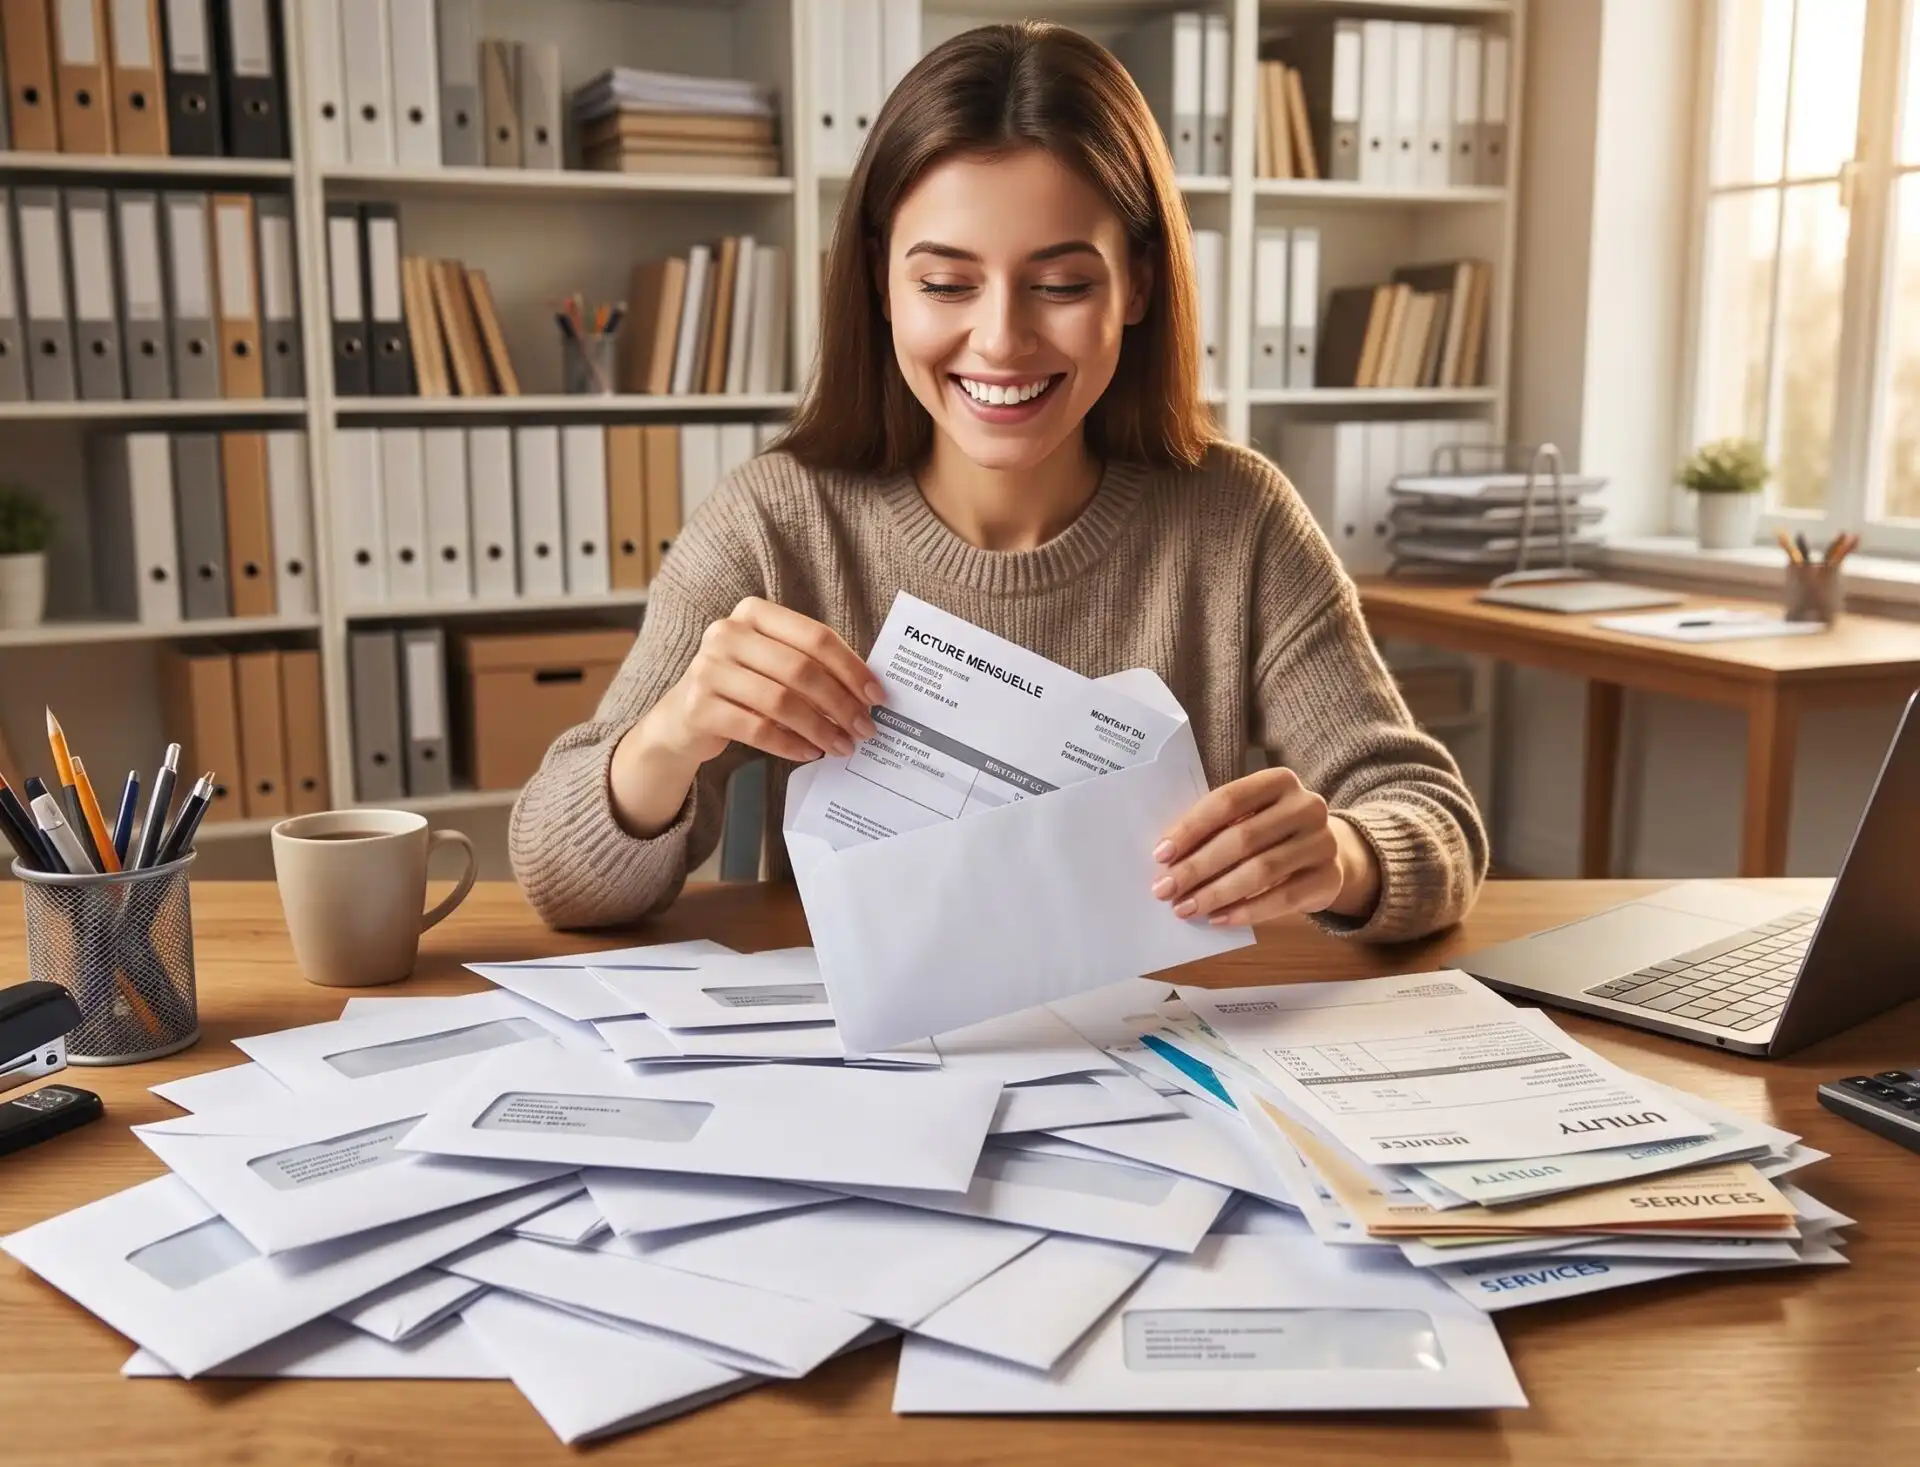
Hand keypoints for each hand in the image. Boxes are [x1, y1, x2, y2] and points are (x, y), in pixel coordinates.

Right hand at [651, 598, 882, 764]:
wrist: (683, 719)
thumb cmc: (743, 688)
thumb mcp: (773, 664)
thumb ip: (812, 666)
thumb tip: (868, 693)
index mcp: (754, 613)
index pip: (816, 637)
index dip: (851, 667)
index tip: (876, 696)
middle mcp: (727, 633)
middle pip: (801, 669)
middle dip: (841, 703)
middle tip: (864, 729)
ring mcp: (708, 668)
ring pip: (781, 701)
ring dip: (820, 728)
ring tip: (842, 746)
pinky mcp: (699, 706)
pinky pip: (757, 729)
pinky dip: (790, 744)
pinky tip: (810, 753)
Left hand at [1150, 767, 1379, 925]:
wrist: (1327, 853)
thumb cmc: (1271, 833)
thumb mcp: (1249, 818)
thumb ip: (1217, 829)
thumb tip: (1168, 860)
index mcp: (1279, 781)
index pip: (1227, 801)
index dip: (1191, 828)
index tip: (1160, 855)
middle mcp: (1307, 806)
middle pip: (1242, 838)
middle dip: (1197, 867)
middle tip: (1165, 889)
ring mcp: (1323, 842)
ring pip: (1261, 871)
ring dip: (1216, 893)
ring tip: (1186, 908)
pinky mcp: (1330, 877)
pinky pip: (1282, 898)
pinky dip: (1246, 911)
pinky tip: (1218, 919)